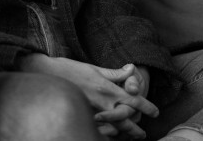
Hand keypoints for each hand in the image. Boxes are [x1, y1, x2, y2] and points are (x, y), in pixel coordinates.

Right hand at [19, 56, 156, 138]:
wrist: (46, 73)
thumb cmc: (70, 68)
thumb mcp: (95, 68)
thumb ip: (114, 73)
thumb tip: (132, 69)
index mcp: (108, 88)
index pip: (133, 99)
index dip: (146, 106)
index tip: (155, 112)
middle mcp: (102, 103)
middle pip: (126, 120)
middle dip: (135, 129)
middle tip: (142, 135)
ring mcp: (92, 112)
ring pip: (114, 128)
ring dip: (123, 133)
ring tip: (129, 138)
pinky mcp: (83, 117)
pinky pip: (99, 130)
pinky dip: (107, 134)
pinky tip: (110, 136)